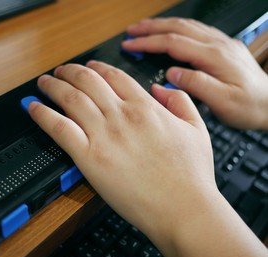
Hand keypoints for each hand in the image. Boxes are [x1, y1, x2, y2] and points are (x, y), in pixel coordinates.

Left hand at [29, 60, 220, 256]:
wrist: (183, 208)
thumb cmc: (191, 176)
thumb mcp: (197, 129)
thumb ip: (181, 102)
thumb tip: (163, 88)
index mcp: (146, 107)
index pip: (113, 76)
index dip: (96, 68)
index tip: (88, 67)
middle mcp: (122, 116)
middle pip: (87, 81)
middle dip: (70, 71)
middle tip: (61, 72)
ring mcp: (104, 135)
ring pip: (70, 99)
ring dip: (52, 86)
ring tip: (44, 83)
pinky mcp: (89, 157)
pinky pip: (59, 128)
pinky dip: (42, 115)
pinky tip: (33, 108)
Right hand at [122, 17, 267, 129]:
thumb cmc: (250, 106)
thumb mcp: (223, 101)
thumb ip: (196, 84)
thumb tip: (171, 72)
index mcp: (214, 56)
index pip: (173, 42)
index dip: (148, 42)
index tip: (130, 45)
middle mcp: (217, 45)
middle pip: (178, 28)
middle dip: (150, 28)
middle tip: (131, 32)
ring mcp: (221, 43)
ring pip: (186, 26)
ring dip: (162, 25)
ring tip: (144, 29)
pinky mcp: (223, 47)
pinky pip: (195, 30)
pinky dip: (176, 28)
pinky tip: (170, 32)